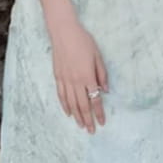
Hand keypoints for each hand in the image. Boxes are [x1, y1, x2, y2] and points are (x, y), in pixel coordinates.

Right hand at [48, 17, 108, 133]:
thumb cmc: (83, 41)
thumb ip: (102, 74)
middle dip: (88, 120)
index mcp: (88, 76)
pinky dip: (65, 106)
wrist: (63, 31)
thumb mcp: (98, 56)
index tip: (102, 122)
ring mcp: (65, 80)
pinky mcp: (57, 77)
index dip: (98, 113)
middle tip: (91, 130)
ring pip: (71, 103)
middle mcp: (76, 81)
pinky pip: (61, 95)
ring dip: (77, 116)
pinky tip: (69, 113)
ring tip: (81, 126)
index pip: (95, 100)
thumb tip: (105, 90)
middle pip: (82, 105)